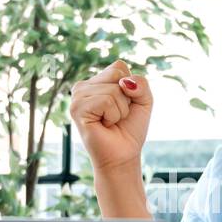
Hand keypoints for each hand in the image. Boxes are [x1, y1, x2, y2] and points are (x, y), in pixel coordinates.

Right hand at [70, 59, 152, 175]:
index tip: (124, 106)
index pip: (119, 67)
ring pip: (113, 90)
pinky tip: (104, 125)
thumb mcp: (144, 101)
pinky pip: (106, 101)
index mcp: (96, 81)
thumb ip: (141, 84)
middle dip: (126, 99)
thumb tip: (124, 83)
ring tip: (110, 122)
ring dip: (120, 110)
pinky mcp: (77, 108)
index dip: (131, 88)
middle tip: (116, 116)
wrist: (123, 154)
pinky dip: (113, 115)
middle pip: (117, 76)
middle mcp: (83, 86)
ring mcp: (77, 97)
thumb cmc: (130, 129)